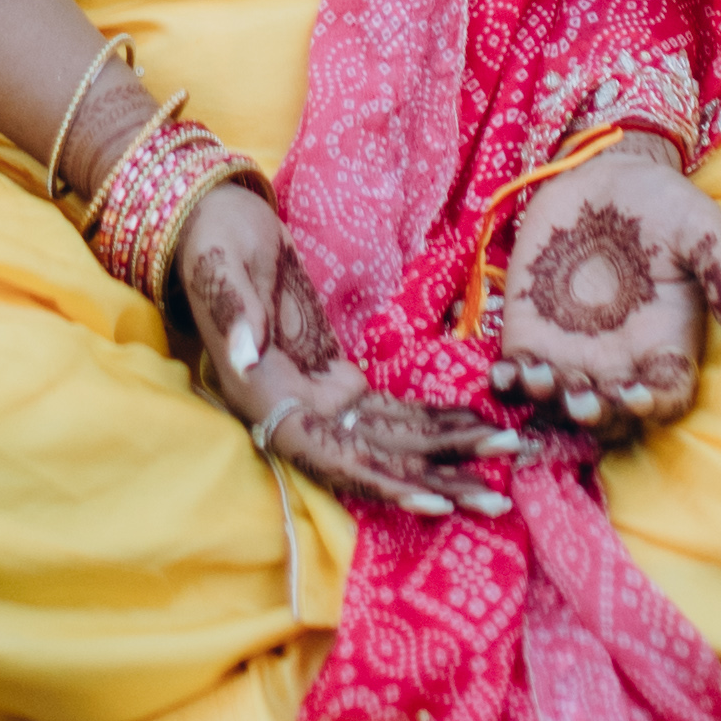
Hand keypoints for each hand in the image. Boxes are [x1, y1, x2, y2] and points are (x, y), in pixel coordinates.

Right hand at [175, 187, 517, 521]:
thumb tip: (248, 357)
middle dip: (436, 478)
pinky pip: (390, 408)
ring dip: (447, 452)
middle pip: (373, 459)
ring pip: (389, 439)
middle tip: (500, 499)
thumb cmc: (212, 242)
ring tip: (508, 457)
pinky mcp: (335, 378)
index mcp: (263, 397)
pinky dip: (432, 417)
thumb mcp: (219, 272)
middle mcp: (293, 411)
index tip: (432, 500)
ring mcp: (317, 398)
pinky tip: (475, 425)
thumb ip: (234, 316)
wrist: (214, 220)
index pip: (327, 455)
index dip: (378, 480)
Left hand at [491, 134, 720, 443]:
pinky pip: (517, 370)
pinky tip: (503, 373)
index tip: (637, 395)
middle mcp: (619, 361)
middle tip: (582, 399)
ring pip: (558, 402)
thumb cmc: (667, 205)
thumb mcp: (705, 230)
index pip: (664, 398)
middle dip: (592, 416)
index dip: (652, 407)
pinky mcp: (531, 329)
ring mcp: (573, 350)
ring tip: (539, 379)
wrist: (610, 173)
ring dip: (546, 403)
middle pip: (608, 415)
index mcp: (665, 347)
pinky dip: (508, 381)